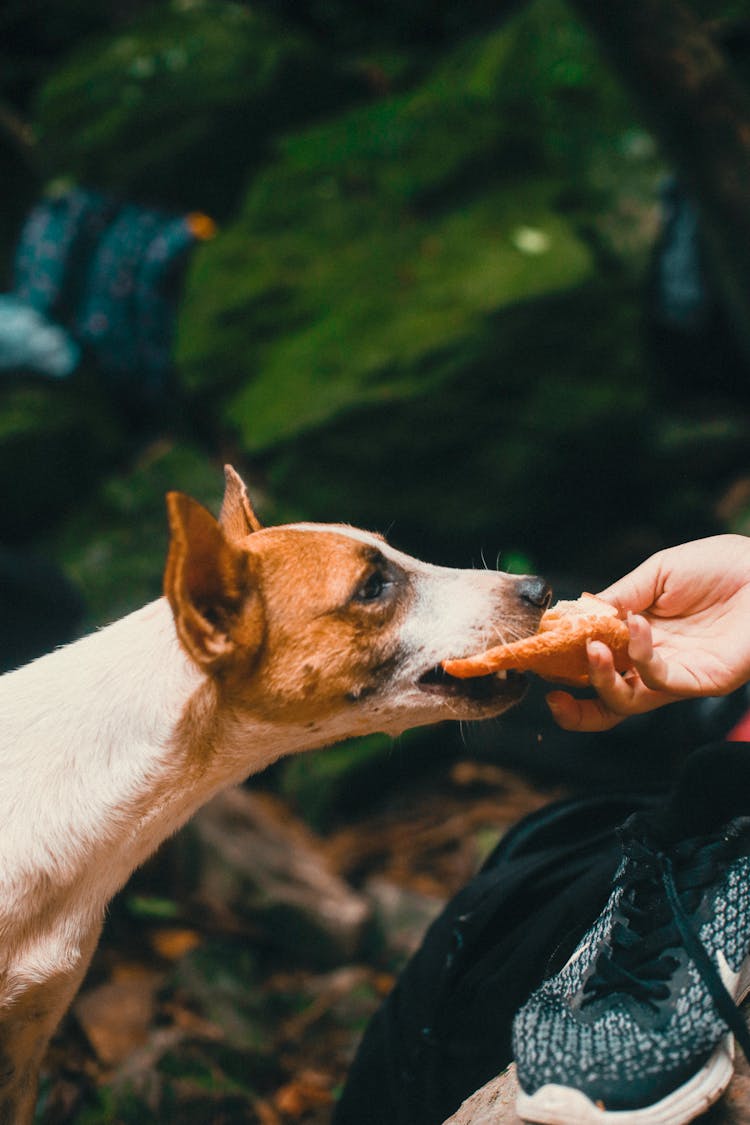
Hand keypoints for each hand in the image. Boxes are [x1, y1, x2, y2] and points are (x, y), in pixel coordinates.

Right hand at [546, 535, 749, 731]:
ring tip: (593, 648)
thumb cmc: (722, 568)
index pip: (596, 664)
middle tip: (549, 687)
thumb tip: (576, 613)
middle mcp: (654, 664)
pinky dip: (640, 654)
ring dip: (600, 678)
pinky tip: (638, 624)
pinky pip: (659, 680)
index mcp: (640, 639)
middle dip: (573, 706)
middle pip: (606, 702)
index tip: (538, 651)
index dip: (565, 665)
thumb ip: (620, 595)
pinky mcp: (700, 681)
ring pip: (626, 702)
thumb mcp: (659, 572)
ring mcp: (676, 676)